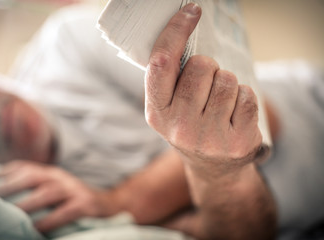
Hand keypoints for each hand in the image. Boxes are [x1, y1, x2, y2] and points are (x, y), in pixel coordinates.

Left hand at [0, 160, 114, 232]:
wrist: (111, 205)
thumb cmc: (76, 201)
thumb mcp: (58, 189)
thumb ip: (38, 189)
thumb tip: (9, 199)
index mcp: (52, 173)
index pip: (26, 167)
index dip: (6, 172)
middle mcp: (62, 178)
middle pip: (34, 175)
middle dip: (11, 184)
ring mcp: (74, 190)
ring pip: (48, 192)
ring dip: (28, 202)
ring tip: (10, 213)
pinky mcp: (85, 205)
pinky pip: (64, 212)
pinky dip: (49, 221)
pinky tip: (36, 228)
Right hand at [145, 3, 261, 180]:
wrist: (213, 166)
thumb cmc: (191, 125)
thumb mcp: (170, 106)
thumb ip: (170, 78)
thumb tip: (183, 31)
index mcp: (157, 112)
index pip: (162, 63)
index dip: (175, 32)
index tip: (191, 11)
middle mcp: (178, 127)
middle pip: (202, 65)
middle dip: (209, 67)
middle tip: (206, 87)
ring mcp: (208, 137)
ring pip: (227, 79)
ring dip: (228, 83)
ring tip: (220, 104)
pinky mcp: (236, 143)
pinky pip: (248, 95)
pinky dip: (245, 97)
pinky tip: (235, 114)